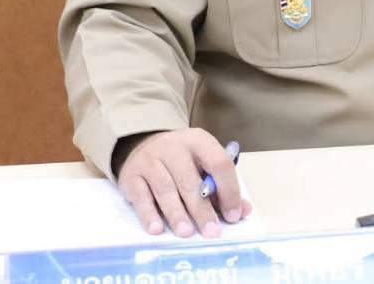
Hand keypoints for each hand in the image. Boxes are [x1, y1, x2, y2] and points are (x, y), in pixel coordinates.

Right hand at [116, 129, 252, 237]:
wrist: (143, 146)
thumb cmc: (181, 161)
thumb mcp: (204, 165)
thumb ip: (223, 188)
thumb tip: (242, 211)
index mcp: (198, 141)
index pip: (218, 162)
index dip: (228, 189)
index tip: (232, 214)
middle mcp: (173, 146)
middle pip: (189, 180)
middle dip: (201, 208)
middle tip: (211, 231)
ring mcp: (150, 159)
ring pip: (165, 188)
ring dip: (176, 213)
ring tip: (186, 232)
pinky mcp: (131, 174)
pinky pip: (140, 195)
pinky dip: (148, 213)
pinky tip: (157, 228)